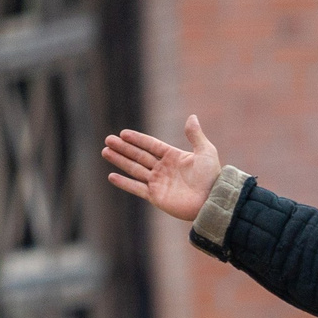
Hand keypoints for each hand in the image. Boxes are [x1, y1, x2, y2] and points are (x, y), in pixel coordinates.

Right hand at [103, 117, 222, 221]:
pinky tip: (111, 176)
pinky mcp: (156, 197)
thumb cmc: (212, 177)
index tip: (123, 133)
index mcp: (174, 157)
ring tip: (105, 151)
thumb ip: (195, 135)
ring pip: (135, 169)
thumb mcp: (206, 152)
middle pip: (139, 155)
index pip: (151, 145)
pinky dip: (124, 183)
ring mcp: (158, 183)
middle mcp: (164, 169)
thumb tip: (192, 116)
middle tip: (108, 139)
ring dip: (120, 160)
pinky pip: (137, 188)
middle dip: (123, 148)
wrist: (212, 201)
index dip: (137, 139)